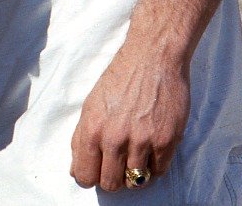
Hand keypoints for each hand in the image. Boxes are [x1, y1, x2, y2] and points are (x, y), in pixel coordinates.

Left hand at [70, 39, 191, 190]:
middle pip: (110, 184)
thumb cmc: (122, 77)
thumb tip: (76, 170)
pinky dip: (155, 165)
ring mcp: (141, 141)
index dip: (91, 176)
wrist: (153, 56)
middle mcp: (115, 138)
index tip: (98, 170)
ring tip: (137, 155)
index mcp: (92, 129)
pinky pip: (159, 171)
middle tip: (119, 164)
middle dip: (114, 178)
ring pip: (135, 182)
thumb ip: (81, 139)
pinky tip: (152, 148)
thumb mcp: (91, 104)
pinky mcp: (165, 140)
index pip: (85, 176)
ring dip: (136, 173)